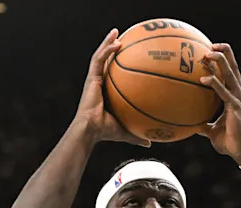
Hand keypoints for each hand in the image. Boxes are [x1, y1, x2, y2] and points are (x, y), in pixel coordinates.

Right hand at [73, 29, 150, 147]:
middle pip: (105, 61)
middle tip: (122, 37)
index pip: (111, 74)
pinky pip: (99, 60)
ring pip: (100, 56)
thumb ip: (137, 135)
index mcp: (105, 91)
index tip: (127, 55)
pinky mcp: (91, 78)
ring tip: (116, 32)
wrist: (90, 130)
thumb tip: (150, 143)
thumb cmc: (105, 132)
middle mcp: (98, 83)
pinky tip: (117, 43)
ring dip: (107, 43)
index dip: (117, 64)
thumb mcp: (126, 131)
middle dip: (111, 47)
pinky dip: (107, 50)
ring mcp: (93, 79)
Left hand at [198, 44, 240, 165]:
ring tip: (208, 52)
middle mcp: (238, 94)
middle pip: (232, 68)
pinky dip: (214, 84)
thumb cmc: (227, 141)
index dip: (221, 62)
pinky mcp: (236, 107)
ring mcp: (238, 99)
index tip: (209, 51)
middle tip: (211, 44)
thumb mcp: (211, 130)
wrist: (239, 152)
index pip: (228, 74)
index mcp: (233, 96)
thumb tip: (191, 124)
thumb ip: (202, 124)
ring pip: (230, 75)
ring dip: (220, 62)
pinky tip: (203, 79)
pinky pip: (223, 92)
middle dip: (223, 53)